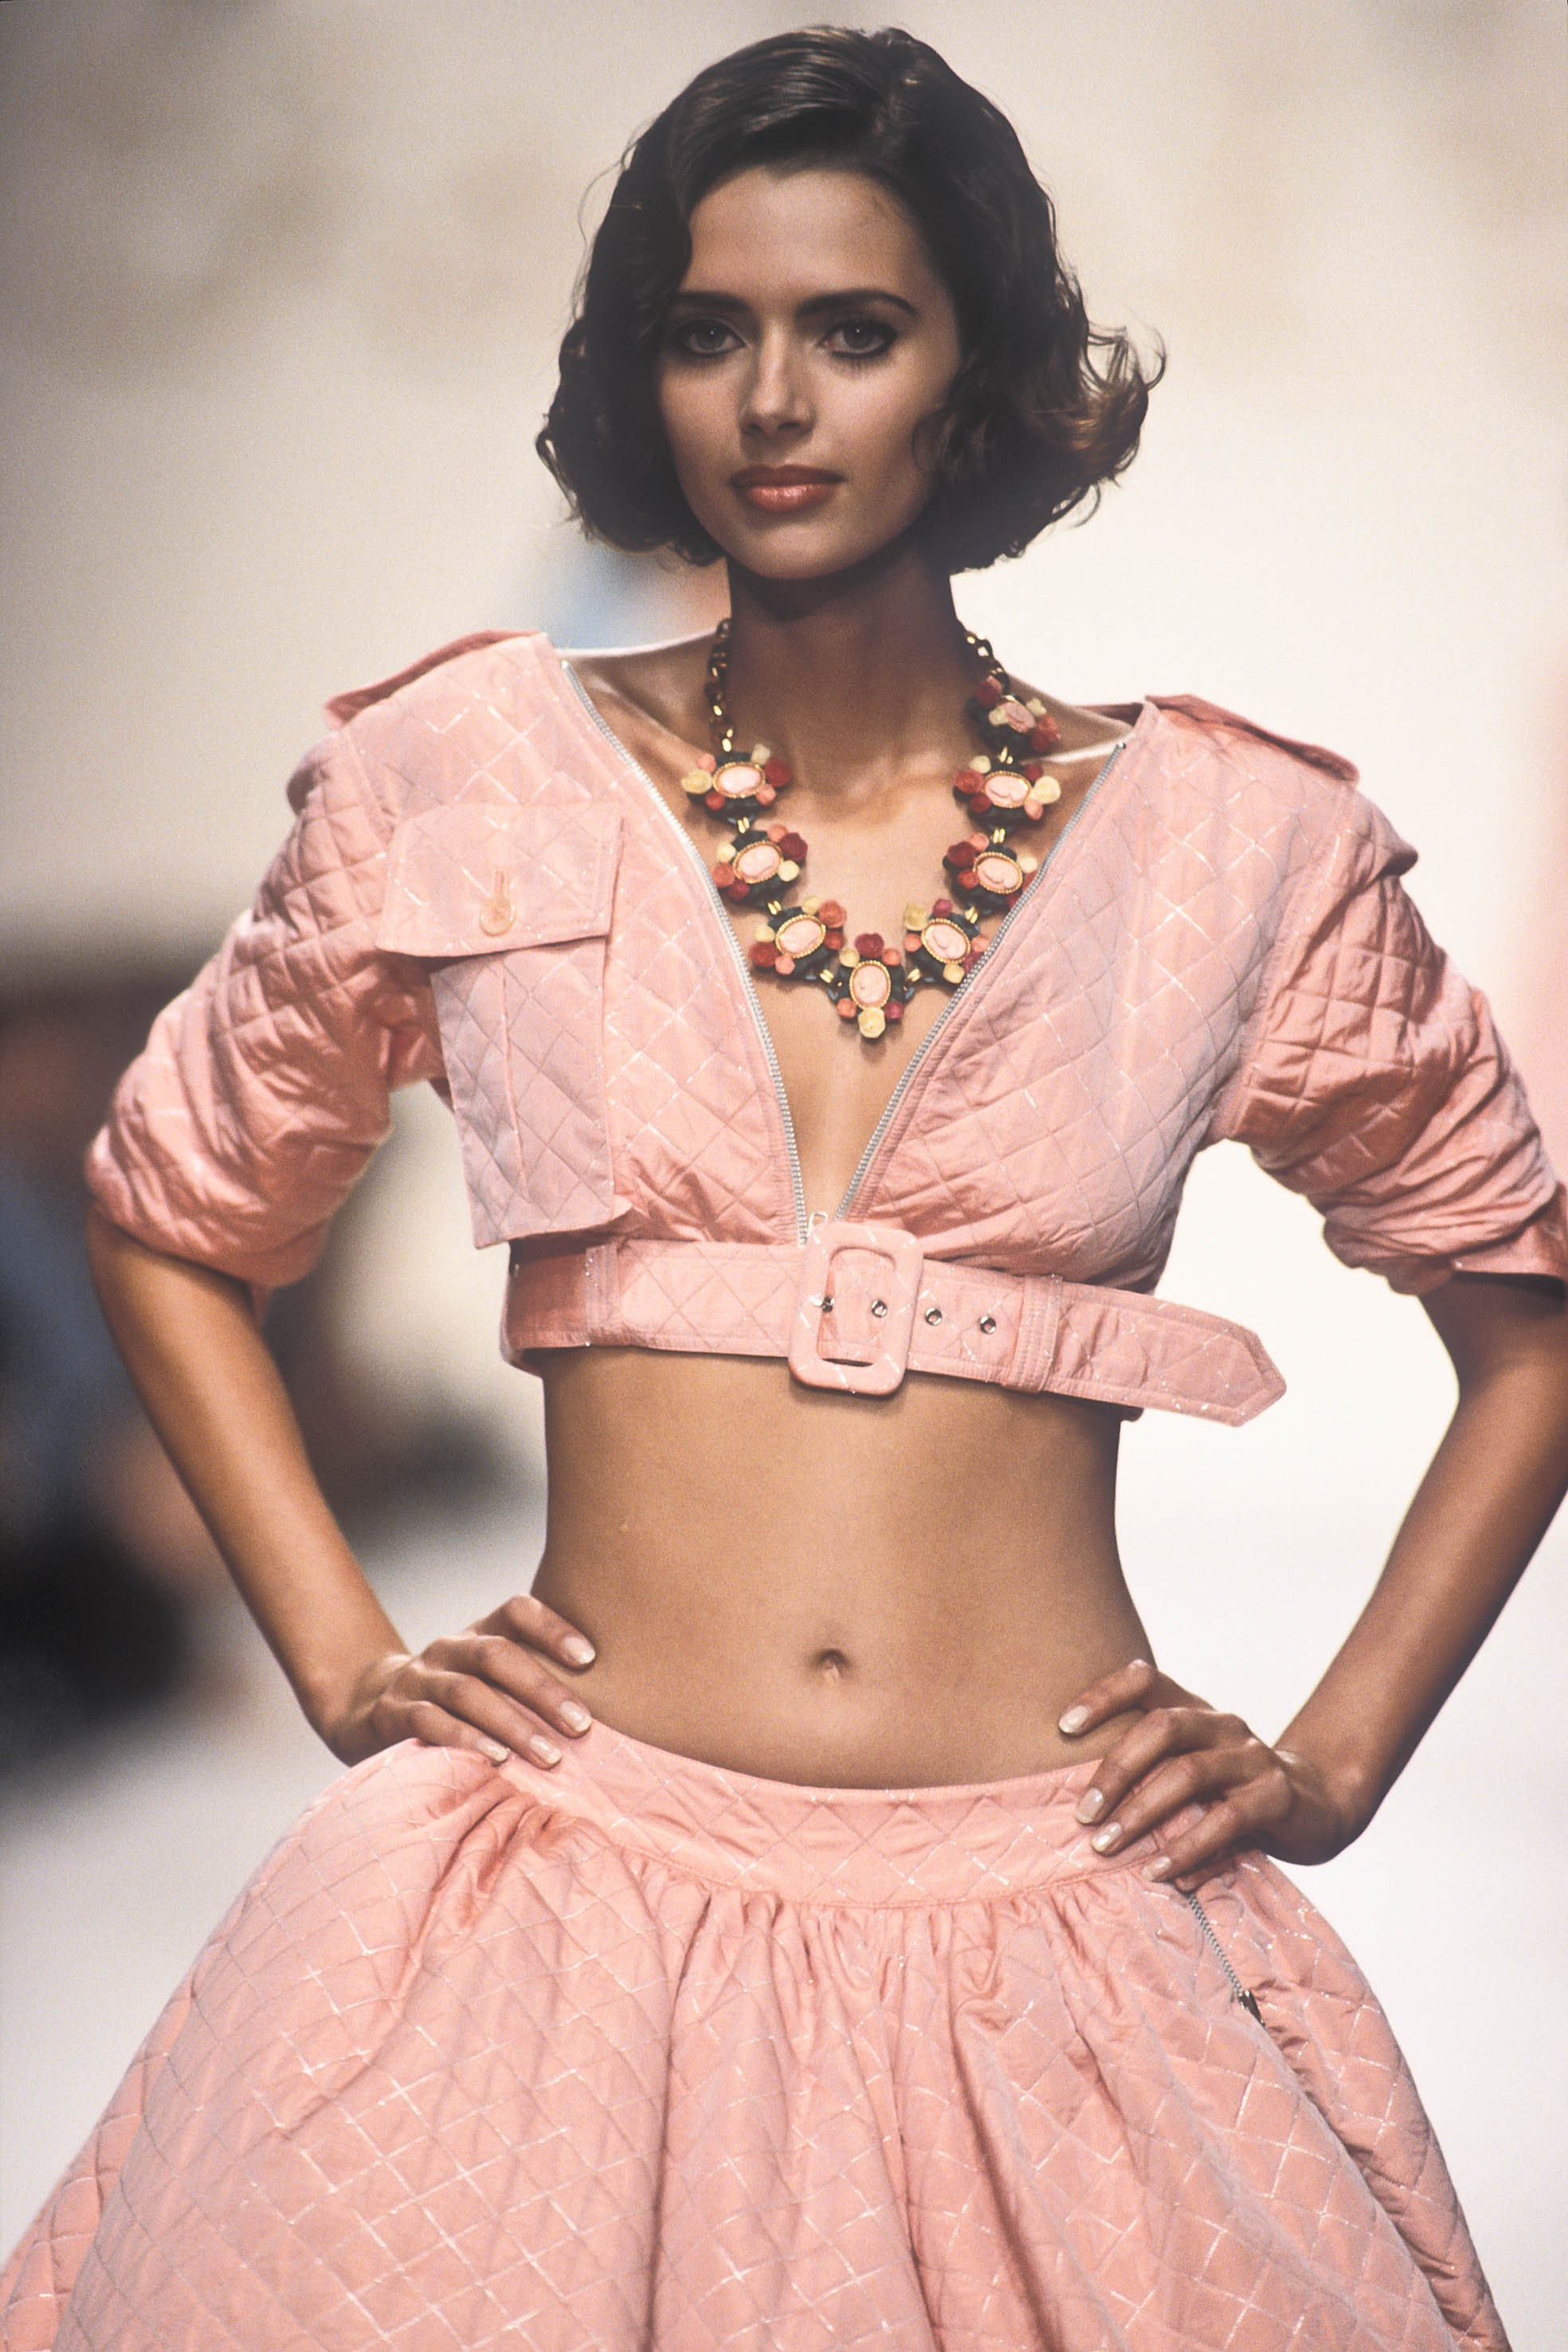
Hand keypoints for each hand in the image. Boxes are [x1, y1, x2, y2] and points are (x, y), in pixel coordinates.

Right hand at [325, 1594, 597, 1769]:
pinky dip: (466, 1740)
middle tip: (582, 1725)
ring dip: (513, 1724)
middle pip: (497, 1655)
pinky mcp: (396, 1714)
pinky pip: (431, 1723)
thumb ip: (534, 1680)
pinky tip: (497, 1760)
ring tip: (551, 1756)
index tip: (591, 1657)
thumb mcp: (491, 1680)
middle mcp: (449, 1649)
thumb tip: (614, 1702)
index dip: (553, 1627)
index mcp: (479, 1632)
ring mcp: (419, 1679)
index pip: (517, 1611)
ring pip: (468, 1693)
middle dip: (544, 1689)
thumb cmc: (460, 1699)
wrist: (373, 1709)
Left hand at [1057, 1658, 1360, 1890]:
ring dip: (1141, 1813)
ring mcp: (1251, 1759)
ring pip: (1189, 1774)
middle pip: (1163, 1727)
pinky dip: (1187, 1849)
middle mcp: (1222, 1725)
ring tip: (1105, 1845)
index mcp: (1195, 1711)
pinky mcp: (1275, 1797)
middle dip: (1116, 1769)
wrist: (1315, 1807)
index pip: (1146, 1679)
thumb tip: (1079, 1811)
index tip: (1063, 1726)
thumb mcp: (1190, 1774)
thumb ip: (1146, 1778)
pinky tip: (1158, 1872)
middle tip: (1082, 1812)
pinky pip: (1225, 1822)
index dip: (1104, 1694)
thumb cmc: (1230, 1791)